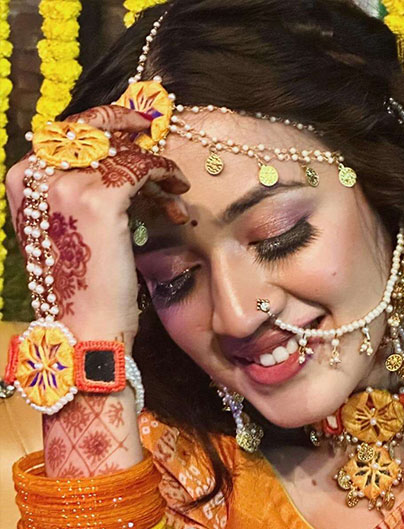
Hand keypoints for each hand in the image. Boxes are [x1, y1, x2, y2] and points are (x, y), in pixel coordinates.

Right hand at [6, 105, 189, 349]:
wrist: (84, 328)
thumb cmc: (82, 286)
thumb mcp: (68, 229)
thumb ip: (78, 190)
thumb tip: (116, 159)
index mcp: (23, 180)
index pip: (66, 133)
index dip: (102, 123)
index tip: (132, 124)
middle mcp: (38, 174)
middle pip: (90, 128)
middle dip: (126, 125)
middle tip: (152, 127)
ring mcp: (67, 184)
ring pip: (121, 149)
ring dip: (154, 166)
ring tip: (174, 190)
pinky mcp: (100, 199)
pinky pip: (141, 166)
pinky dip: (165, 173)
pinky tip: (177, 192)